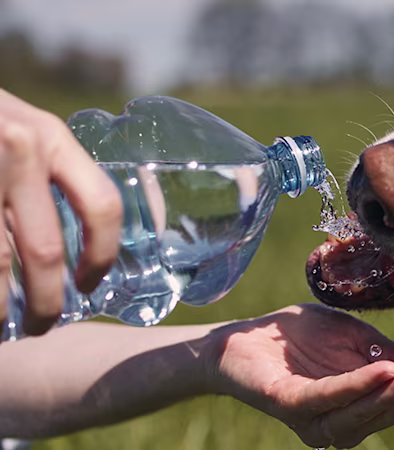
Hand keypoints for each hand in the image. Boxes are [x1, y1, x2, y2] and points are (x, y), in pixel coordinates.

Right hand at [0, 90, 122, 335]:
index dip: (101, 256)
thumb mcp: (17, 126)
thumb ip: (48, 169)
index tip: (89, 284)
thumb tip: (84, 238)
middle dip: (45, 302)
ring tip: (2, 326)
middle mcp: (18, 151)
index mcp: (49, 137)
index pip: (101, 206)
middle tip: (41, 326)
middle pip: (45, 251)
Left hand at [205, 303, 393, 448]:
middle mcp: (339, 423)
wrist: (245, 336)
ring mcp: (314, 418)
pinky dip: (358, 385)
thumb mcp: (355, 340)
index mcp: (358, 407)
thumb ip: (388, 354)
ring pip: (364, 412)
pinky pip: (328, 398)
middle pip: (389, 410)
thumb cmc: (301, 339)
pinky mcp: (290, 404)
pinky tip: (383, 369)